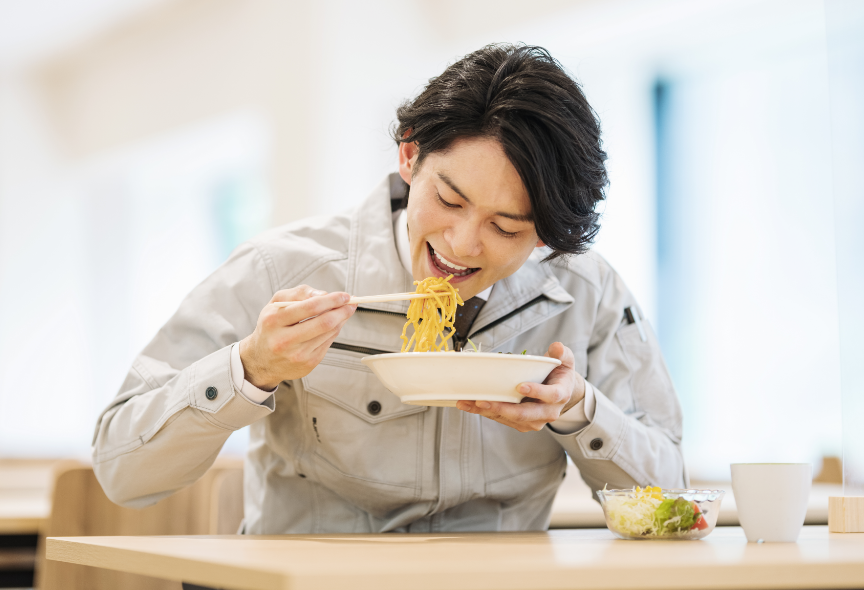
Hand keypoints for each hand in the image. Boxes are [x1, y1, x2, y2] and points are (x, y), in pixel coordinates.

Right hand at [239, 285, 355, 389]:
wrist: (261, 359)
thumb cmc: (271, 327)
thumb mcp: (276, 303)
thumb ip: (299, 293)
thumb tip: (324, 294)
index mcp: (274, 321)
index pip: (310, 307)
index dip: (332, 300)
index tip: (345, 295)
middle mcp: (284, 340)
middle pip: (324, 323)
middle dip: (342, 311)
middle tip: (351, 303)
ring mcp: (297, 355)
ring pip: (329, 333)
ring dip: (341, 320)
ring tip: (343, 312)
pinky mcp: (308, 365)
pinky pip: (328, 344)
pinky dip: (334, 332)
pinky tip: (332, 325)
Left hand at [455, 342, 584, 431]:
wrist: (560, 391)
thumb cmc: (559, 374)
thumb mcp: (565, 360)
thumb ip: (561, 353)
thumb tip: (556, 347)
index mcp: (560, 395)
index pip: (550, 395)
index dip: (537, 392)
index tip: (520, 386)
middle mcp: (547, 412)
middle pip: (524, 414)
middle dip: (502, 408)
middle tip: (482, 401)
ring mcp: (533, 420)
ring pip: (509, 418)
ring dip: (488, 411)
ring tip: (468, 402)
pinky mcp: (520, 422)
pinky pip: (501, 418)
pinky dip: (485, 413)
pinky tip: (469, 405)